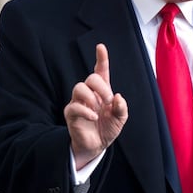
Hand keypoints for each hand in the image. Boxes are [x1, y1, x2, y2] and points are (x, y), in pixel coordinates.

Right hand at [64, 44, 127, 169]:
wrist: (97, 146)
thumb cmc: (108, 128)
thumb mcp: (120, 118)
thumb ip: (121, 107)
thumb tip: (117, 97)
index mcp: (102, 91)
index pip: (100, 71)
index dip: (101, 58)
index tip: (100, 47)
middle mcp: (89, 94)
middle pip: (91, 78)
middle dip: (101, 87)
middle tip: (109, 101)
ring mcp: (79, 102)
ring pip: (79, 87)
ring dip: (91, 97)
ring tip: (98, 109)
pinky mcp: (71, 113)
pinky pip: (74, 106)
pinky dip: (86, 111)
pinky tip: (93, 117)